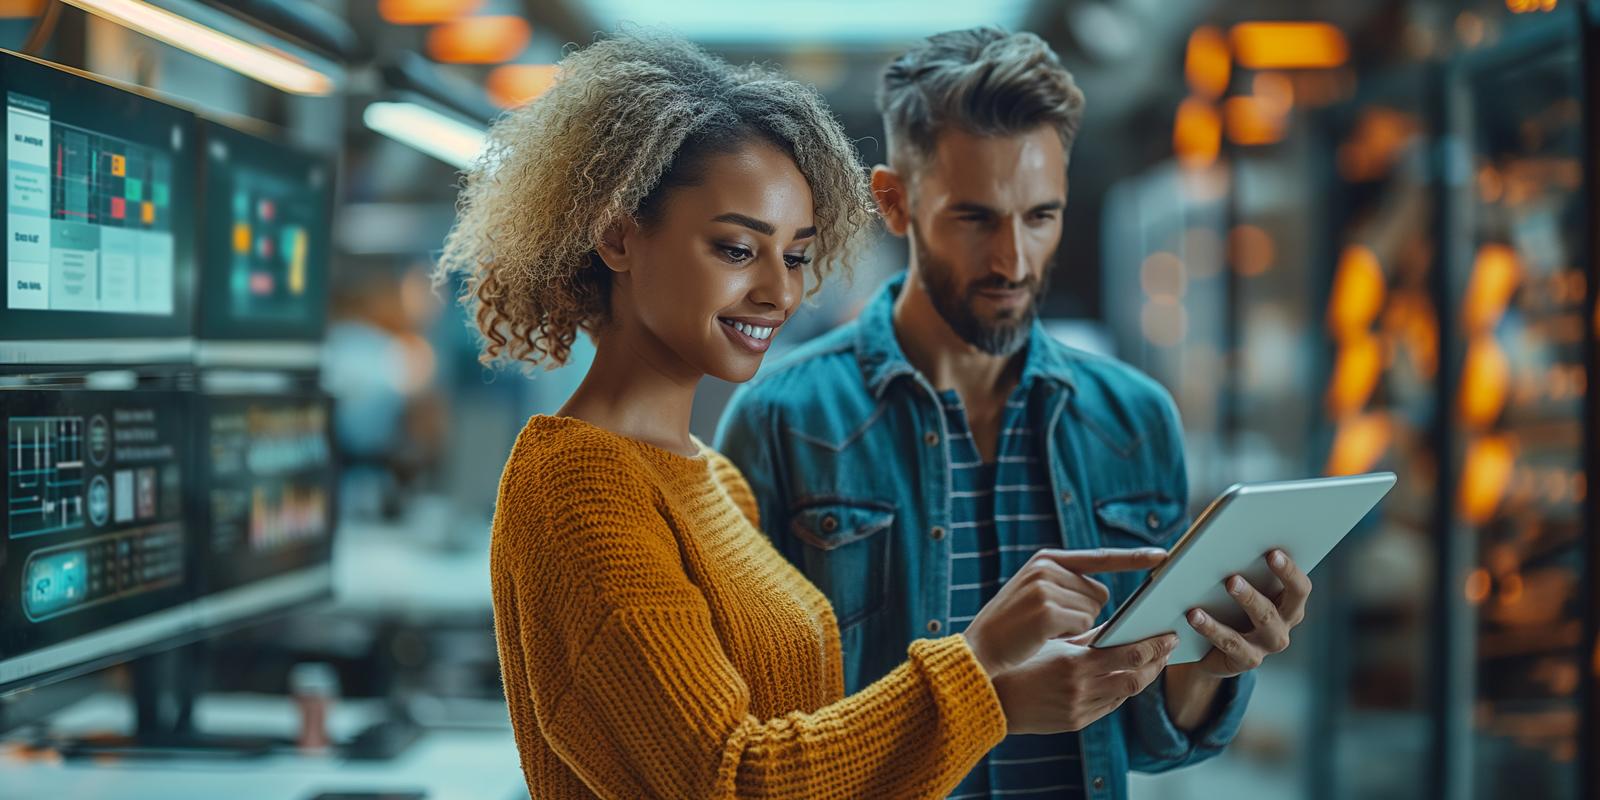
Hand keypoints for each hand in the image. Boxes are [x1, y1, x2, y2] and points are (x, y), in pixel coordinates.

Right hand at [962, 548, 1167, 677]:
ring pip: (1093, 611)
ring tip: (1043, 629)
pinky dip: (1069, 635)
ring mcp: (1046, 587)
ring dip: (1077, 626)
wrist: (979, 650)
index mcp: (1046, 559)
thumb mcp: (1032, 594)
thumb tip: (1105, 594)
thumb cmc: (1009, 629)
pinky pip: (1082, 624)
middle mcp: (1047, 567)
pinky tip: (1043, 636)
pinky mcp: (1047, 610)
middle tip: (1051, 622)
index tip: (1162, 555)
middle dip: (1085, 613)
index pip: (1098, 556)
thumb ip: (1064, 585)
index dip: (1131, 556)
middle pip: (1100, 593)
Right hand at [992, 630, 1177, 733]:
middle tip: (1168, 646)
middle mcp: (1079, 689)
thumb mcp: (1053, 643)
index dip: (1154, 646)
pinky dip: (1123, 690)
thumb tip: (1120, 627)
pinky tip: (1128, 677)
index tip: (1168, 635)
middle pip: (1136, 679)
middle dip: (1157, 662)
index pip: (1129, 655)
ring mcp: (1079, 709)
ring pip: (1126, 693)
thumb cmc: (1019, 662)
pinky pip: (1110, 706)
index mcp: (1073, 663)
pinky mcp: (1076, 722)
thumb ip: (1088, 638)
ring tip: (1153, 661)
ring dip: (1145, 677)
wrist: (993, 698)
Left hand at [1185, 549, 1311, 677]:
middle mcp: (1284, 623)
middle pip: (1287, 603)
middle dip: (1270, 580)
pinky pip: (1231, 642)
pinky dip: (1212, 627)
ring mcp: (1268, 644)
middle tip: (1238, 573)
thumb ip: (1233, 565)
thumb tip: (1209, 542)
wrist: (1208, 651)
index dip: (1290, 570)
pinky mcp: (1248, 659)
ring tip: (1228, 583)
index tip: (1273, 552)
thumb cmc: (1223, 606)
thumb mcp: (1232, 586)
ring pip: (1263, 619)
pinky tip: (1194, 615)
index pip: (1300, 587)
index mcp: (1288, 602)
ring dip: (1247, 599)